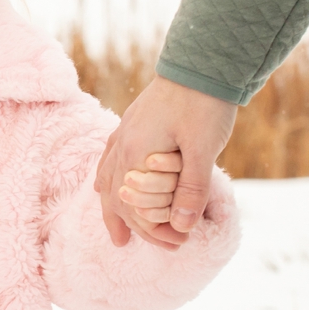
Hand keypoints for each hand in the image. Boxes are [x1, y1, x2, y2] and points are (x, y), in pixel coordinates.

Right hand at [95, 77, 238, 248]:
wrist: (201, 63)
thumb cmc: (204, 105)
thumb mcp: (202, 151)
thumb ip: (190, 190)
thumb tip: (181, 228)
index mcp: (136, 155)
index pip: (135, 207)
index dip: (155, 231)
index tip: (177, 244)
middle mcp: (123, 146)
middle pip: (117, 197)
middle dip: (135, 225)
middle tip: (153, 245)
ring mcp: (125, 132)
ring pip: (107, 179)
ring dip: (113, 208)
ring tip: (117, 231)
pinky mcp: (133, 123)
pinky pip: (109, 158)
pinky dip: (106, 177)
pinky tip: (104, 183)